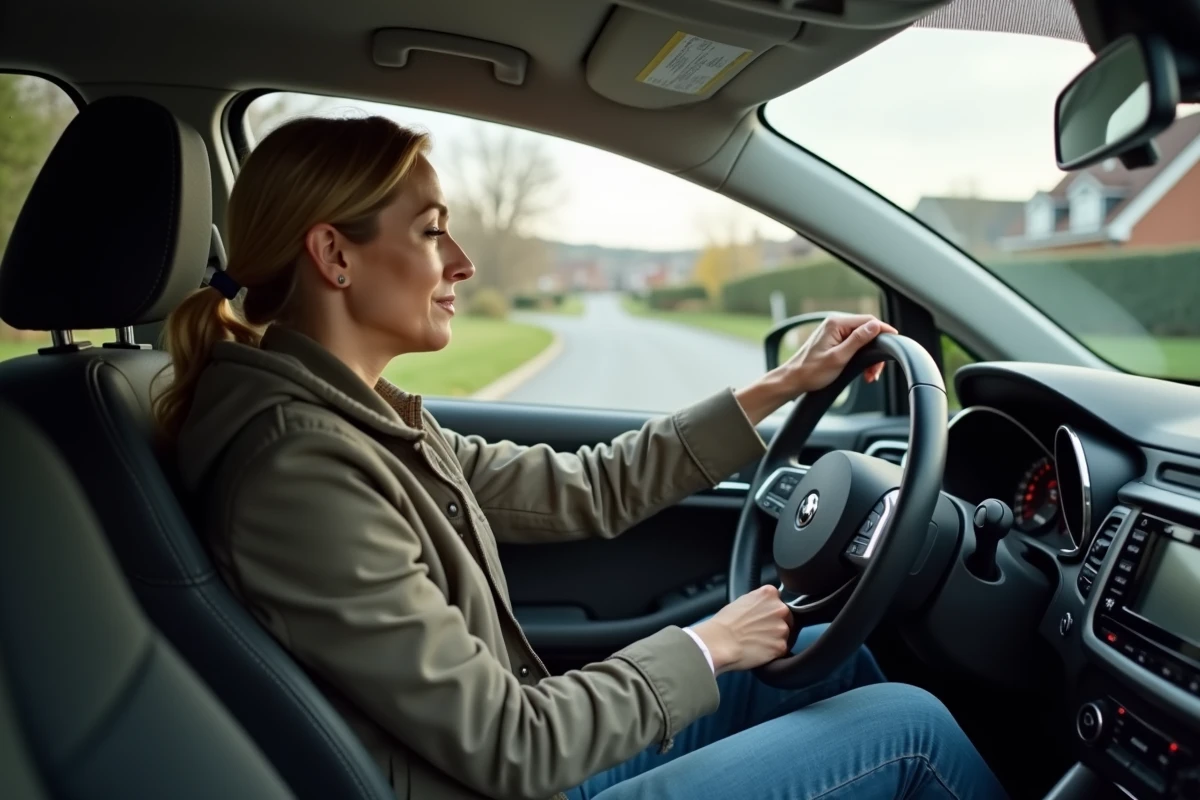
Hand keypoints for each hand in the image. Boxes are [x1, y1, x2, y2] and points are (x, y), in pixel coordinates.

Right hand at [691, 585, 791, 673]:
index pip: (779, 601)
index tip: (763, 618)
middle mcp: (779, 608)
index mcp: (769, 594)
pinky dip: (773, 652)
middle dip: (776, 624)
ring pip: (786, 634)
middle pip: (787, 617)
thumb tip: (765, 608)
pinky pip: (781, 649)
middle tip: (760, 632)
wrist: (719, 642)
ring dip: (775, 639)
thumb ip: (759, 601)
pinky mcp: (781, 646)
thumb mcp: (742, 600)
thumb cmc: (725, 623)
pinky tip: (759, 650)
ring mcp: (782, 628)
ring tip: (758, 642)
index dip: (770, 611)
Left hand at [779, 314, 898, 394]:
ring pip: (862, 339)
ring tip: (869, 375)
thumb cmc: (812, 371)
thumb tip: (875, 326)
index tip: (896, 339)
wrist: (793, 380)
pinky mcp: (833, 340)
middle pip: (866, 330)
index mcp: (836, 324)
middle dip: (875, 351)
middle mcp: (835, 324)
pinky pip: (853, 344)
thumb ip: (858, 340)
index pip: (868, 321)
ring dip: (869, 356)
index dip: (884, 330)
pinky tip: (862, 371)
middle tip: (876, 371)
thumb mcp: (839, 358)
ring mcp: (834, 332)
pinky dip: (861, 356)